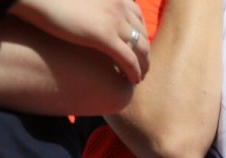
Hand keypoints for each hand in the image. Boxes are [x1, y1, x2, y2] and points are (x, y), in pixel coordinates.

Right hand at [12, 0, 149, 83]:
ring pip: (141, 49)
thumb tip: (88, 15)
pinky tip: (133, 81)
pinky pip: (129, 60)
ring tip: (141, 77)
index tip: (138, 45)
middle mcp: (119, 6)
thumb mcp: (80, 0)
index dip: (140, 33)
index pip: (137, 16)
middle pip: (142, 34)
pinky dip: (135, 72)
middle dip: (145, 52)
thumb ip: (91, 5)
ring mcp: (114, 21)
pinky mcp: (105, 37)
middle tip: (143, 66)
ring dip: (144, 65)